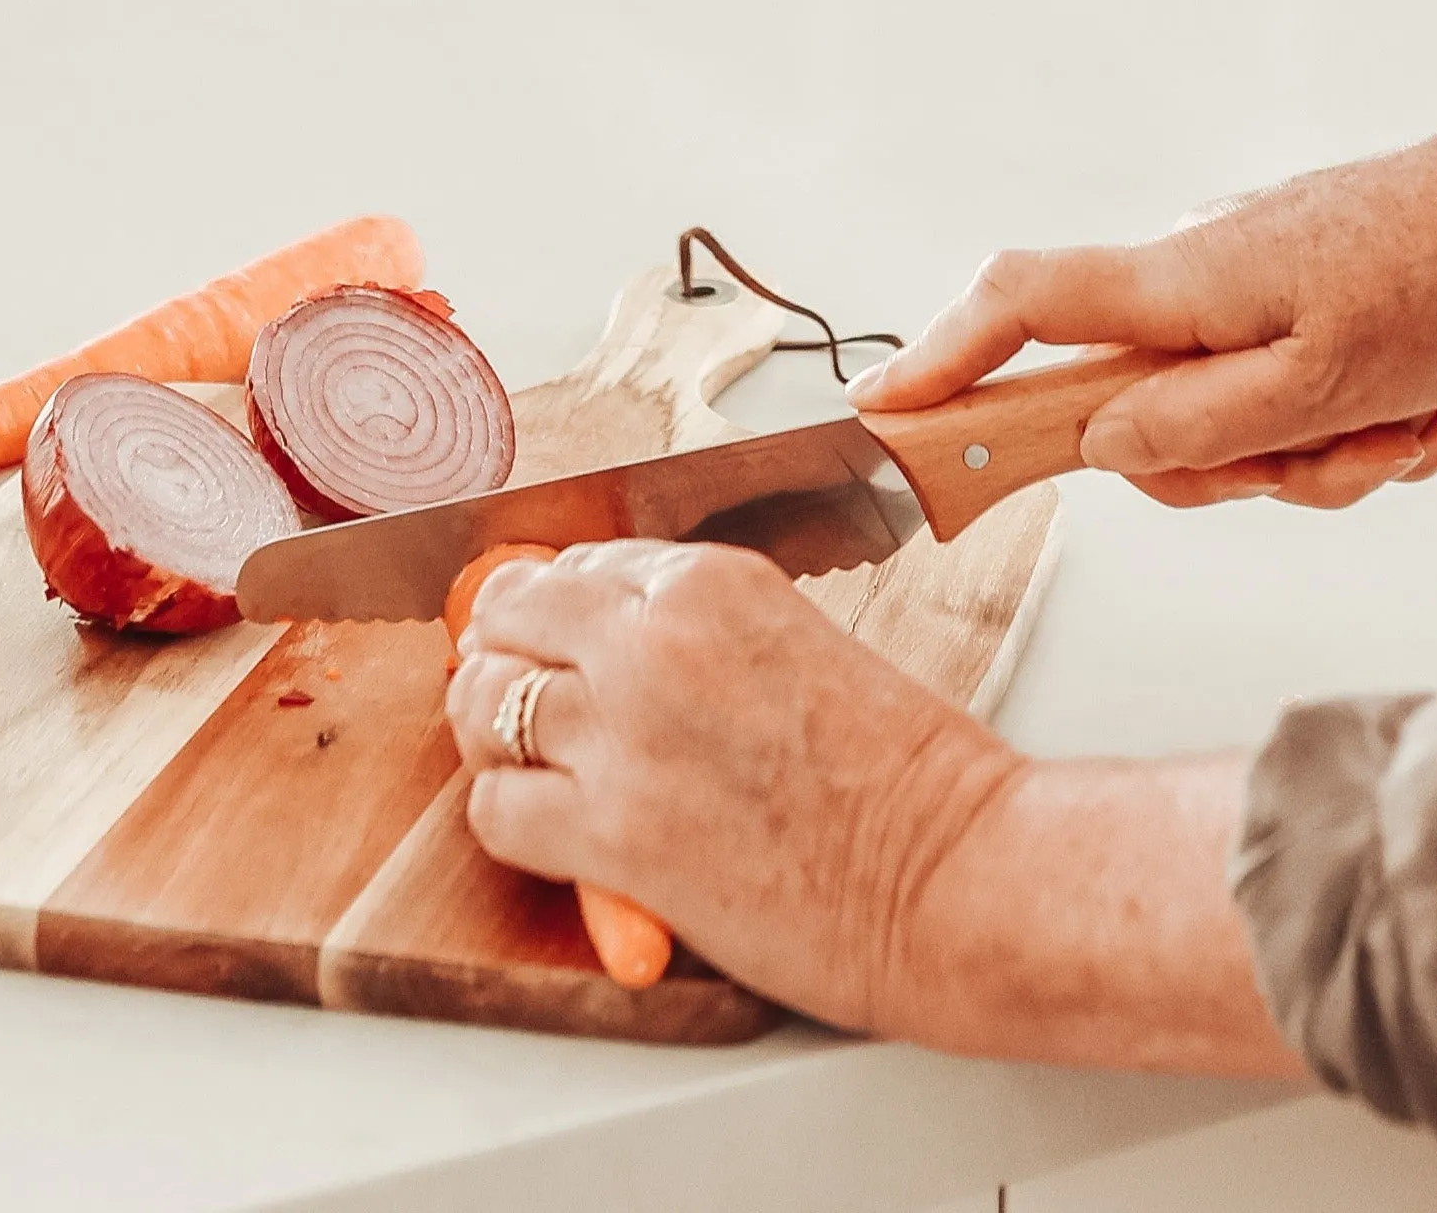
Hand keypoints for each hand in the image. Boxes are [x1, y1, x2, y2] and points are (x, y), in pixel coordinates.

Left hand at [448, 544, 1016, 1032]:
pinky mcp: (612, 833)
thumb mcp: (798, 644)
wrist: (952, 872)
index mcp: (713, 580)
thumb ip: (705, 637)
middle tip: (522, 702)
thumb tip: (621, 658)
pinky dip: (510, 818)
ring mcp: (626, 731)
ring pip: (483, 703)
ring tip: (528, 767)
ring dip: (494, 734)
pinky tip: (553, 833)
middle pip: (509, 614)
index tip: (559, 646)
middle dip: (506, 654)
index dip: (558, 612)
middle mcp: (655, 637)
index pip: (579, 564)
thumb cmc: (906, 774)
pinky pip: (495, 807)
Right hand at [856, 134, 1436, 508]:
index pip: (1025, 303)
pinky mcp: (1295, 291)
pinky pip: (1285, 391)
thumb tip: (1097, 445)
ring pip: (1230, 417)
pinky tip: (1435, 415)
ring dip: (1325, 454)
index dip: (942, 356)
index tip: (881, 411)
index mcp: (1186, 282)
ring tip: (1421, 427)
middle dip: (1247, 469)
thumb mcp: (1325, 390)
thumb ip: (1198, 428)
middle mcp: (1197, 271)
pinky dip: (1353, 422)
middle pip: (1145, 409)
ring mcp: (1246, 281)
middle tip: (1357, 458)